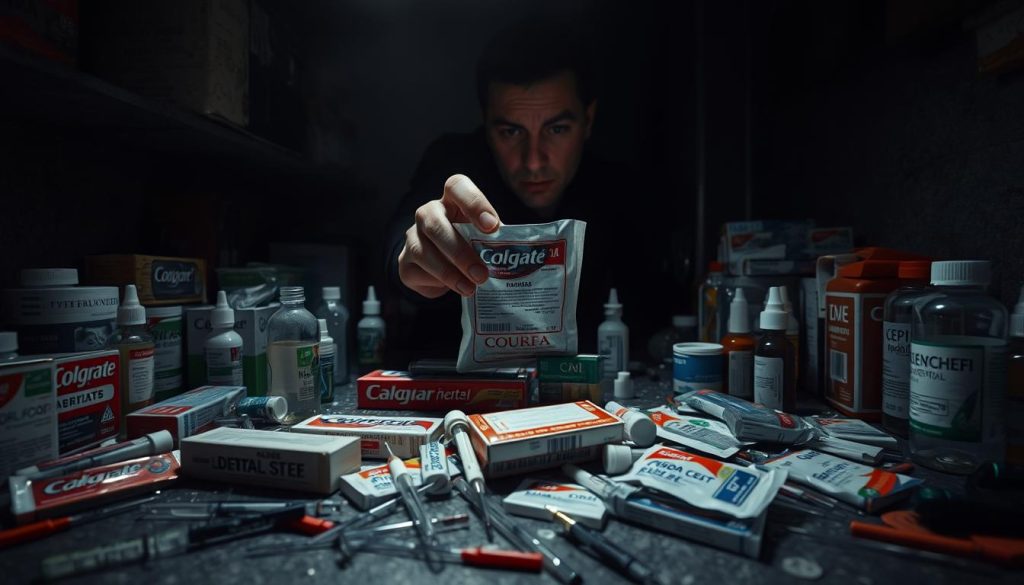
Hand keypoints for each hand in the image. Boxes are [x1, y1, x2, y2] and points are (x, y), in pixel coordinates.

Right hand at [398, 174, 499, 297]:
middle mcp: (428, 213)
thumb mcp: (485, 238)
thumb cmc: (470, 245)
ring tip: (471, 288)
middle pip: (435, 223)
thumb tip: (522, 255)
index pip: (456, 186)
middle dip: (460, 251)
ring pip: (423, 251)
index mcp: (452, 200)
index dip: (474, 203)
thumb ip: (497, 241)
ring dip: (449, 272)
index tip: (491, 227)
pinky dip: (439, 283)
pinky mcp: (405, 263)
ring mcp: (413, 237)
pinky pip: (418, 272)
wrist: (442, 268)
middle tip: (481, 273)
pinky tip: (456, 289)